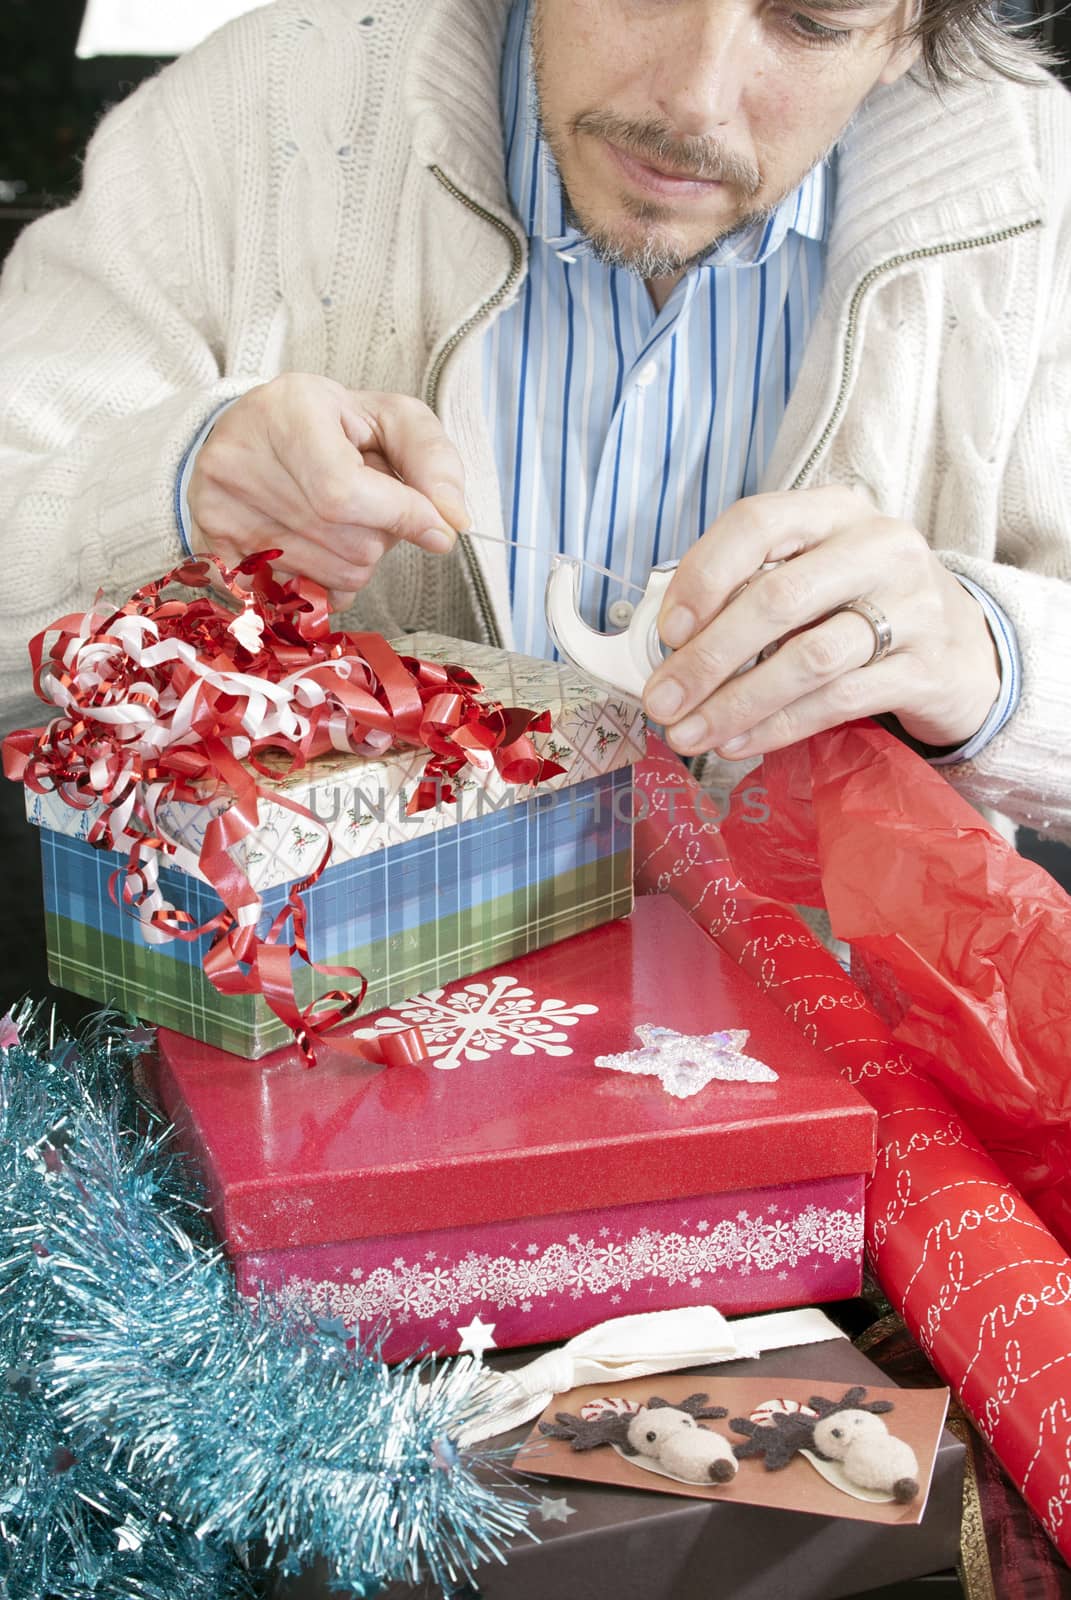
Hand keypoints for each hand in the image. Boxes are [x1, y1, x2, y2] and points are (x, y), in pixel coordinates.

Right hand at [187, 375, 467, 608]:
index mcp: (288, 411)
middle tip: (370, 506)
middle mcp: (241, 459)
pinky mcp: (215, 548)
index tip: (435, 526)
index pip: (345, 493)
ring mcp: (220, 509)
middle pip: (348, 543)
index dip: (400, 518)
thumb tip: (451, 521)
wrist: (251, 433)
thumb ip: (431, 460)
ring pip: (331, 578)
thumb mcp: (389, 419)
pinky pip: (301, 597)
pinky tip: (316, 544)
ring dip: (356, 560)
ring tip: (337, 518)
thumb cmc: (329, 425)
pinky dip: (325, 581)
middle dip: (381, 536)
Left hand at [642, 487, 1000, 758]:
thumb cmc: (863, 606)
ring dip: (737, 703)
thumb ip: (750, 590)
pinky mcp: (924, 669)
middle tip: (662, 700)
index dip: (704, 576)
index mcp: (836, 511)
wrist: (965, 647)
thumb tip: (669, 647)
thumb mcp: (814, 574)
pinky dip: (778, 727)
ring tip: (689, 733)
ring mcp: (910, 608)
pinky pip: (837, 703)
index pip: (758, 523)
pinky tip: (738, 743)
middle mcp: (879, 548)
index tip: (669, 630)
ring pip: (807, 658)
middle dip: (708, 658)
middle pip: (777, 599)